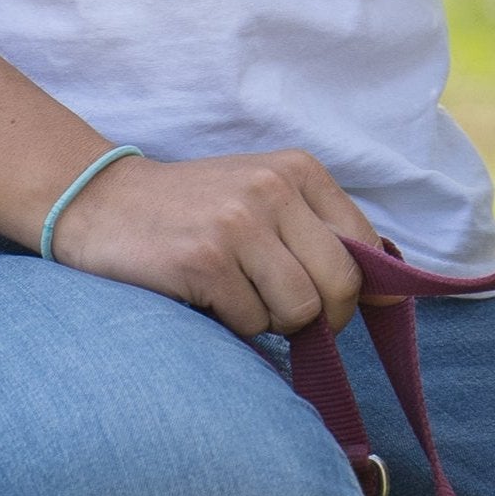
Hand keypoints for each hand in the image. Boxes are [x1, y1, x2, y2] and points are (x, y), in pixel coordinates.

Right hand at [46, 147, 382, 335]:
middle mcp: (275, 188)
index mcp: (299, 170)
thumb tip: (389, 295)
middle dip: (323, 319)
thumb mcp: (264, 196)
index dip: (361, 292)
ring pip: (299, 312)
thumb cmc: (196, 209)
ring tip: (239, 295)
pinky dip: (233, 326)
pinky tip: (206, 296)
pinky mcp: (206, 260)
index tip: (341, 310)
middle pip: (340, 286)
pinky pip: (250, 324)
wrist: (105, 202)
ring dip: (271, 323)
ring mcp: (240, 223)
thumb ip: (318, 232)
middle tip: (287, 317)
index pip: (365, 245)